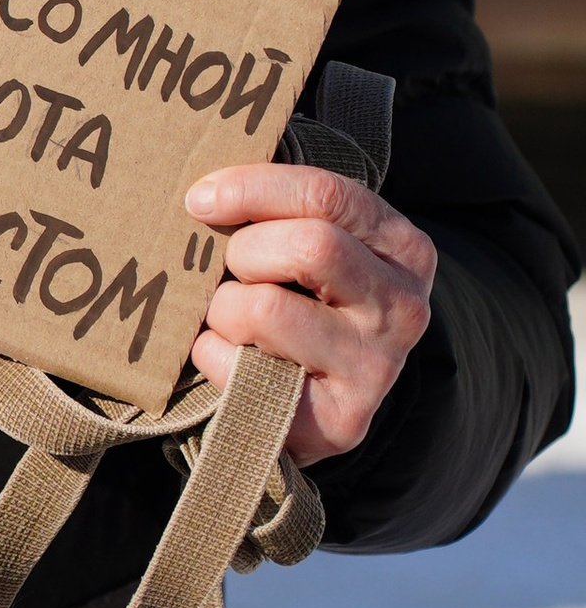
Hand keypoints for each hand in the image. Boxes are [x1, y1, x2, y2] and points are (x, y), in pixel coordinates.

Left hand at [183, 161, 436, 462]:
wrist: (324, 407)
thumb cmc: (308, 307)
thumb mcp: (320, 251)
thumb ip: (286, 213)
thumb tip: (207, 187)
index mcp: (404, 249)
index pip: (327, 196)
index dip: (253, 188)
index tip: (202, 198)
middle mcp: (403, 306)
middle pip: (309, 247)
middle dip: (243, 251)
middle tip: (227, 268)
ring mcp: (376, 367)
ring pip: (264, 308)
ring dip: (222, 309)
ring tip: (232, 320)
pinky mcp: (337, 420)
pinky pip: (238, 367)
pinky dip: (213, 357)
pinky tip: (234, 362)